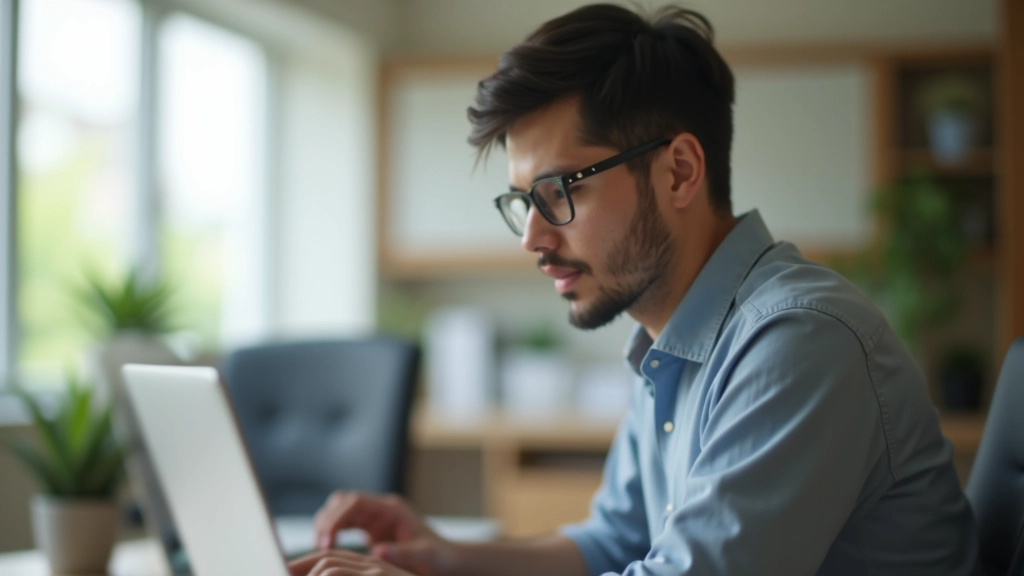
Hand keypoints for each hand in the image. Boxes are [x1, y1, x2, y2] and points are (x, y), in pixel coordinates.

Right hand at [312, 491, 456, 575]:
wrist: (447, 562)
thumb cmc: (440, 558)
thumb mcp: (425, 556)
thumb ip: (402, 553)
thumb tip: (377, 550)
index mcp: (392, 509)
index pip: (355, 502)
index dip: (336, 518)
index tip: (327, 540)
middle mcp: (381, 509)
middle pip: (342, 503)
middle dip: (327, 521)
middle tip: (320, 547)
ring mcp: (375, 519)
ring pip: (340, 512)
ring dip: (327, 526)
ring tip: (321, 549)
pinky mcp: (371, 530)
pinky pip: (344, 526)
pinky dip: (332, 534)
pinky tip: (328, 551)